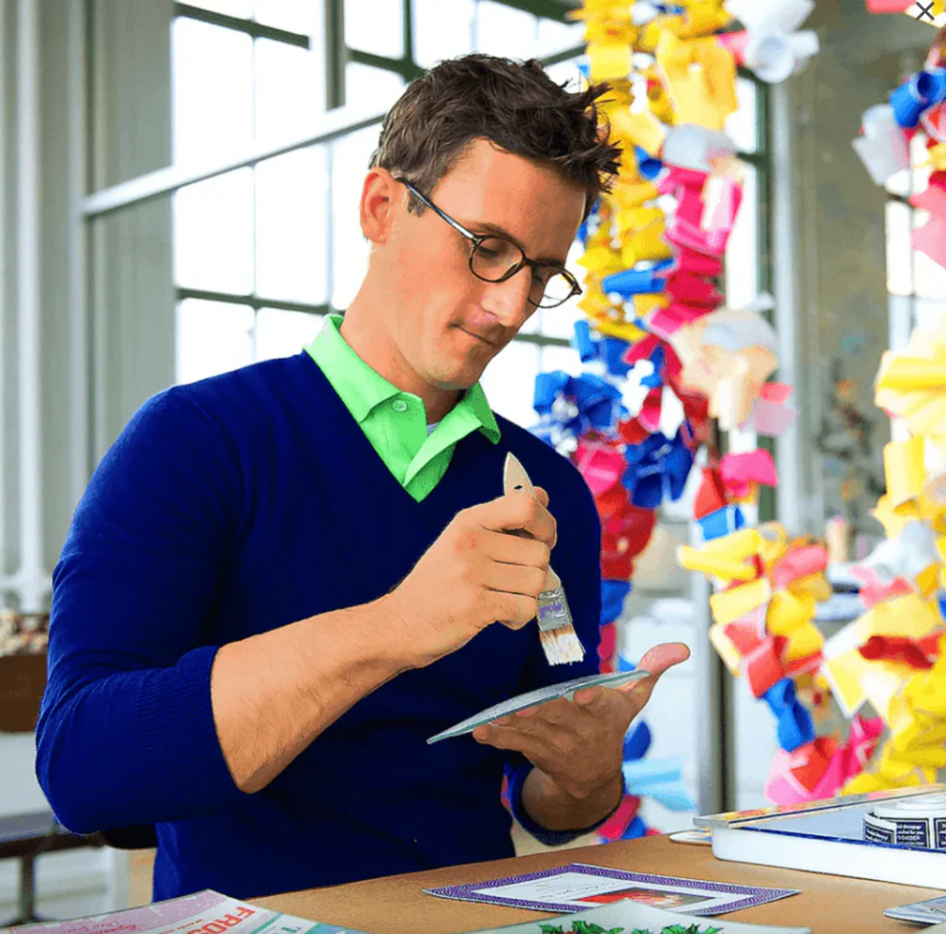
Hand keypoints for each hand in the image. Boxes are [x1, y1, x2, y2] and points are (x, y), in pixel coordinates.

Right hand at [384, 487, 557, 668]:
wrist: (401, 624)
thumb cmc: (438, 583)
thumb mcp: (463, 539)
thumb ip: (504, 519)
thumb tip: (543, 495)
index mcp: (468, 520)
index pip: (526, 506)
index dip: (546, 525)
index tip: (540, 540)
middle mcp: (470, 541)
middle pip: (540, 552)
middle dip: (535, 571)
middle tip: (511, 582)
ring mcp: (471, 573)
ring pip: (537, 582)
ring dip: (526, 597)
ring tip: (501, 599)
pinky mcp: (476, 606)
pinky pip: (527, 608)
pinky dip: (519, 617)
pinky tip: (499, 616)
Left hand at [472, 643, 689, 802]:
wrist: (592, 776)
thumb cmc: (611, 723)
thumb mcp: (634, 699)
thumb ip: (652, 670)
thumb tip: (682, 647)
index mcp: (604, 714)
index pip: (600, 706)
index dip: (592, 701)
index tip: (583, 694)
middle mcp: (580, 732)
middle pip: (560, 719)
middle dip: (544, 714)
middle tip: (527, 706)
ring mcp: (555, 745)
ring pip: (533, 734)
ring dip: (514, 726)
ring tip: (496, 717)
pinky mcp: (533, 752)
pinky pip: (512, 746)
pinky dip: (495, 738)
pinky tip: (479, 730)